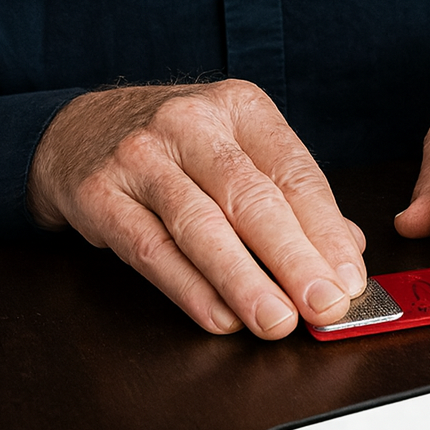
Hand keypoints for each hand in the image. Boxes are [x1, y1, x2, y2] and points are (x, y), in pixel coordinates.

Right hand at [27, 80, 366, 337]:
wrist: (78, 130)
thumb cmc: (176, 147)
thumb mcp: (237, 148)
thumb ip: (291, 195)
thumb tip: (349, 250)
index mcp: (239, 106)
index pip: (294, 171)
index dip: (327, 230)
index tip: (351, 280)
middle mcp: (191, 122)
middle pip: (251, 196)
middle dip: (294, 258)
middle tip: (325, 305)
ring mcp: (140, 155)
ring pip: (201, 225)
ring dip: (244, 281)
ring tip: (277, 322)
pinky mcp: (99, 193)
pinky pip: (150, 248)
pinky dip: (189, 288)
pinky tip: (220, 317)